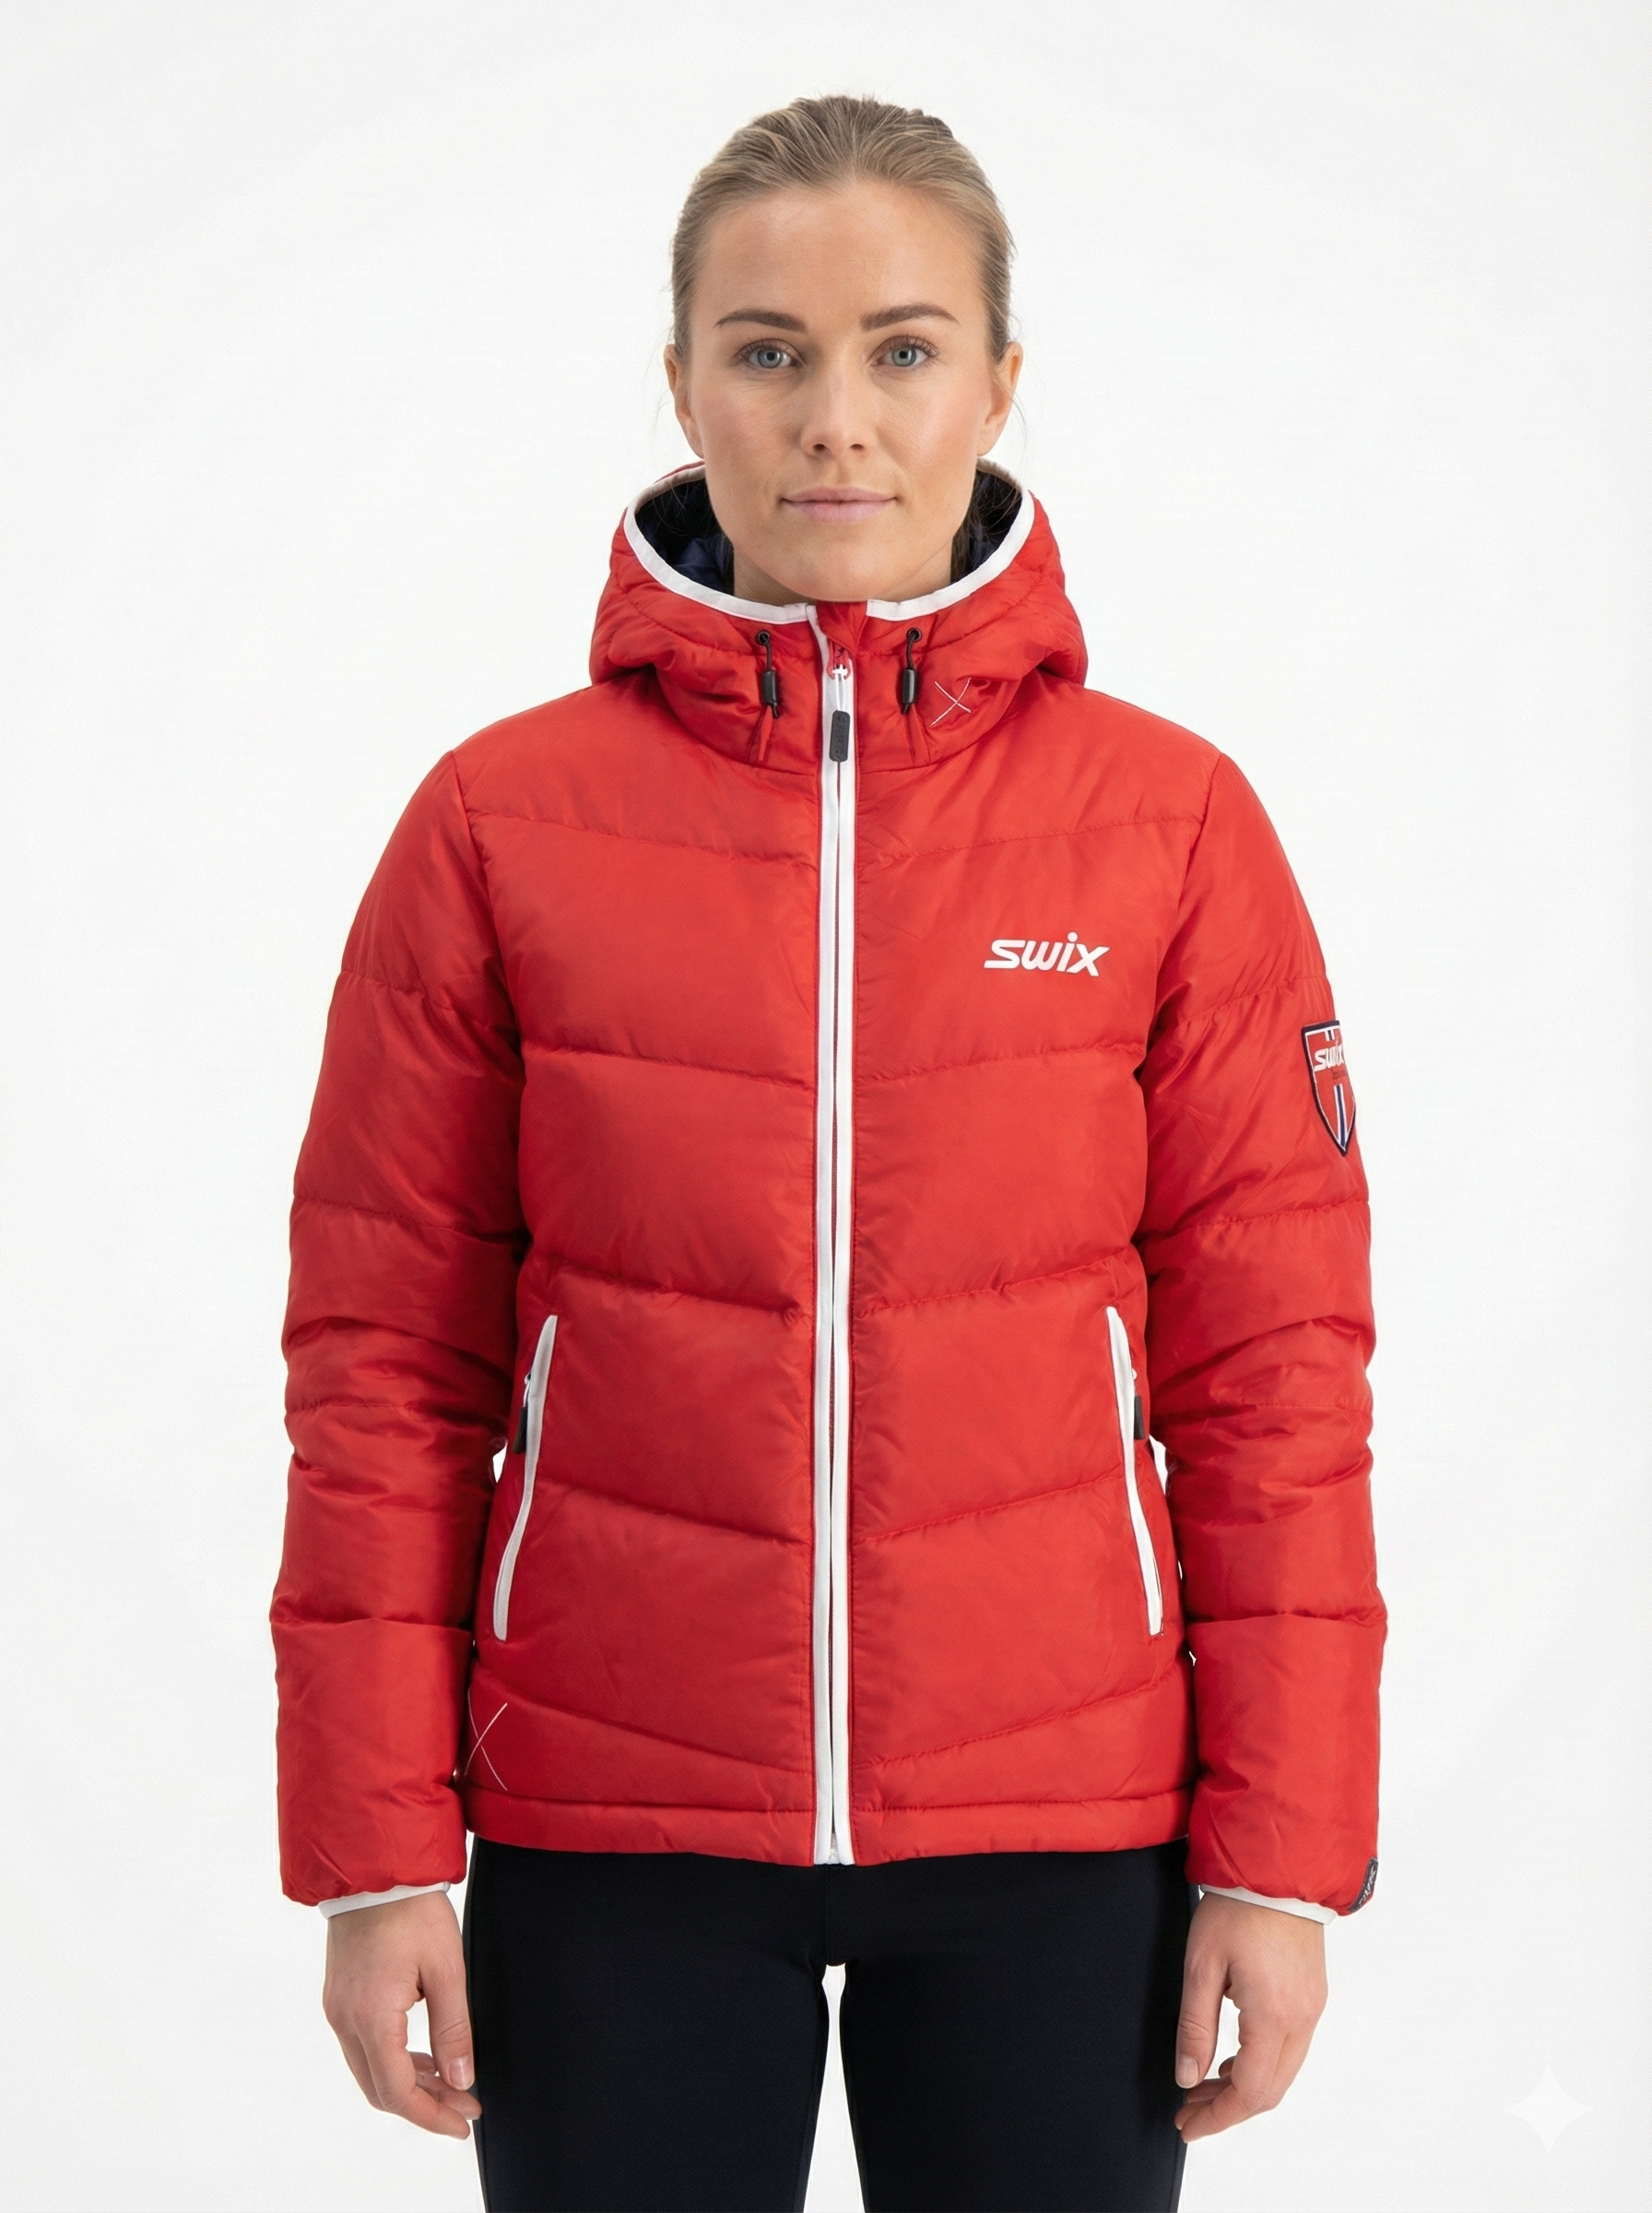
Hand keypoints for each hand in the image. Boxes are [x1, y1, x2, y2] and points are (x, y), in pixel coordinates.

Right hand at [322, 1892, 481, 2138]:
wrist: (375, 1865)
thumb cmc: (413, 1909)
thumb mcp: (446, 1967)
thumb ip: (454, 2028)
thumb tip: (462, 2078)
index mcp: (371, 2017)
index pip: (397, 2091)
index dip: (431, 2115)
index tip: (464, 2122)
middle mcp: (345, 2019)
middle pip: (379, 2089)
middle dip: (424, 2105)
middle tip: (465, 2106)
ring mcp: (337, 2008)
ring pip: (369, 2070)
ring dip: (409, 2084)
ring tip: (452, 2084)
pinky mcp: (339, 1996)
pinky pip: (363, 2046)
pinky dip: (393, 2060)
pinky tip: (424, 2057)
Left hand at [1173, 1893, 1326, 2141]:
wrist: (1275, 1867)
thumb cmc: (1237, 1908)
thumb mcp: (1201, 1966)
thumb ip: (1195, 2027)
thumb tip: (1187, 2076)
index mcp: (1274, 2016)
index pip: (1250, 2092)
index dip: (1217, 2118)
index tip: (1189, 2127)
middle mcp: (1301, 2019)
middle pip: (1269, 2091)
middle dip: (1227, 2108)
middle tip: (1189, 2111)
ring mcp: (1311, 2007)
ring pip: (1282, 2072)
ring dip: (1243, 2087)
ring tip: (1201, 2087)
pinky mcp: (1312, 1995)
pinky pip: (1290, 2048)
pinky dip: (1260, 2064)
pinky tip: (1231, 2060)